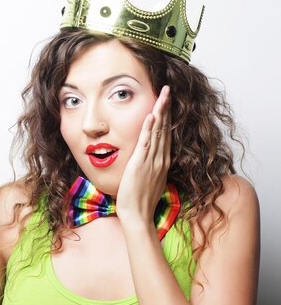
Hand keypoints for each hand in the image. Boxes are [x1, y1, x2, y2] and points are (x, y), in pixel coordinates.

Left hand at [116, 85, 171, 230]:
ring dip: (160, 112)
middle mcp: (160, 159)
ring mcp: (152, 161)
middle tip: (167, 89)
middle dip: (165, 107)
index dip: (166, 116)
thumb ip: (150, 167)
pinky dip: (149, 129)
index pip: (165, 134)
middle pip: (164, 128)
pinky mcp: (140, 164)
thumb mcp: (149, 180)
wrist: (137, 215)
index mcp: (162, 161)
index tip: (166, 101)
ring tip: (162, 95)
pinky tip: (151, 116)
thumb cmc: (140, 200)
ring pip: (158, 132)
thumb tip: (147, 160)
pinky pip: (146, 143)